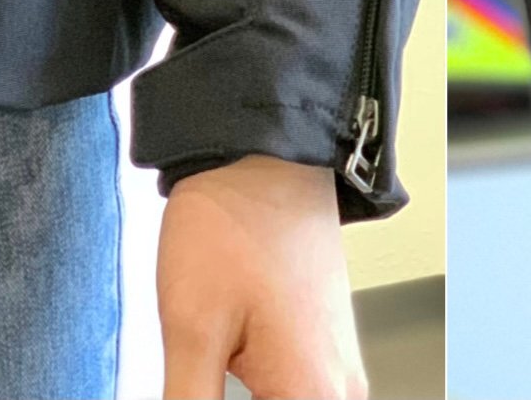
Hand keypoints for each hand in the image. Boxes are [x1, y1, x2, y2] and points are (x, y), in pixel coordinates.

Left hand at [156, 154, 365, 398]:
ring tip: (208, 377)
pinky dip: (270, 397)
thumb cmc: (230, 228)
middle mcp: (341, 390)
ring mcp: (340, 368)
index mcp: (312, 395)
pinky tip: (227, 382)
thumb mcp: (190, 332)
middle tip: (197, 381)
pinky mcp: (328, 348)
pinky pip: (308, 397)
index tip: (197, 392)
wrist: (265, 154)